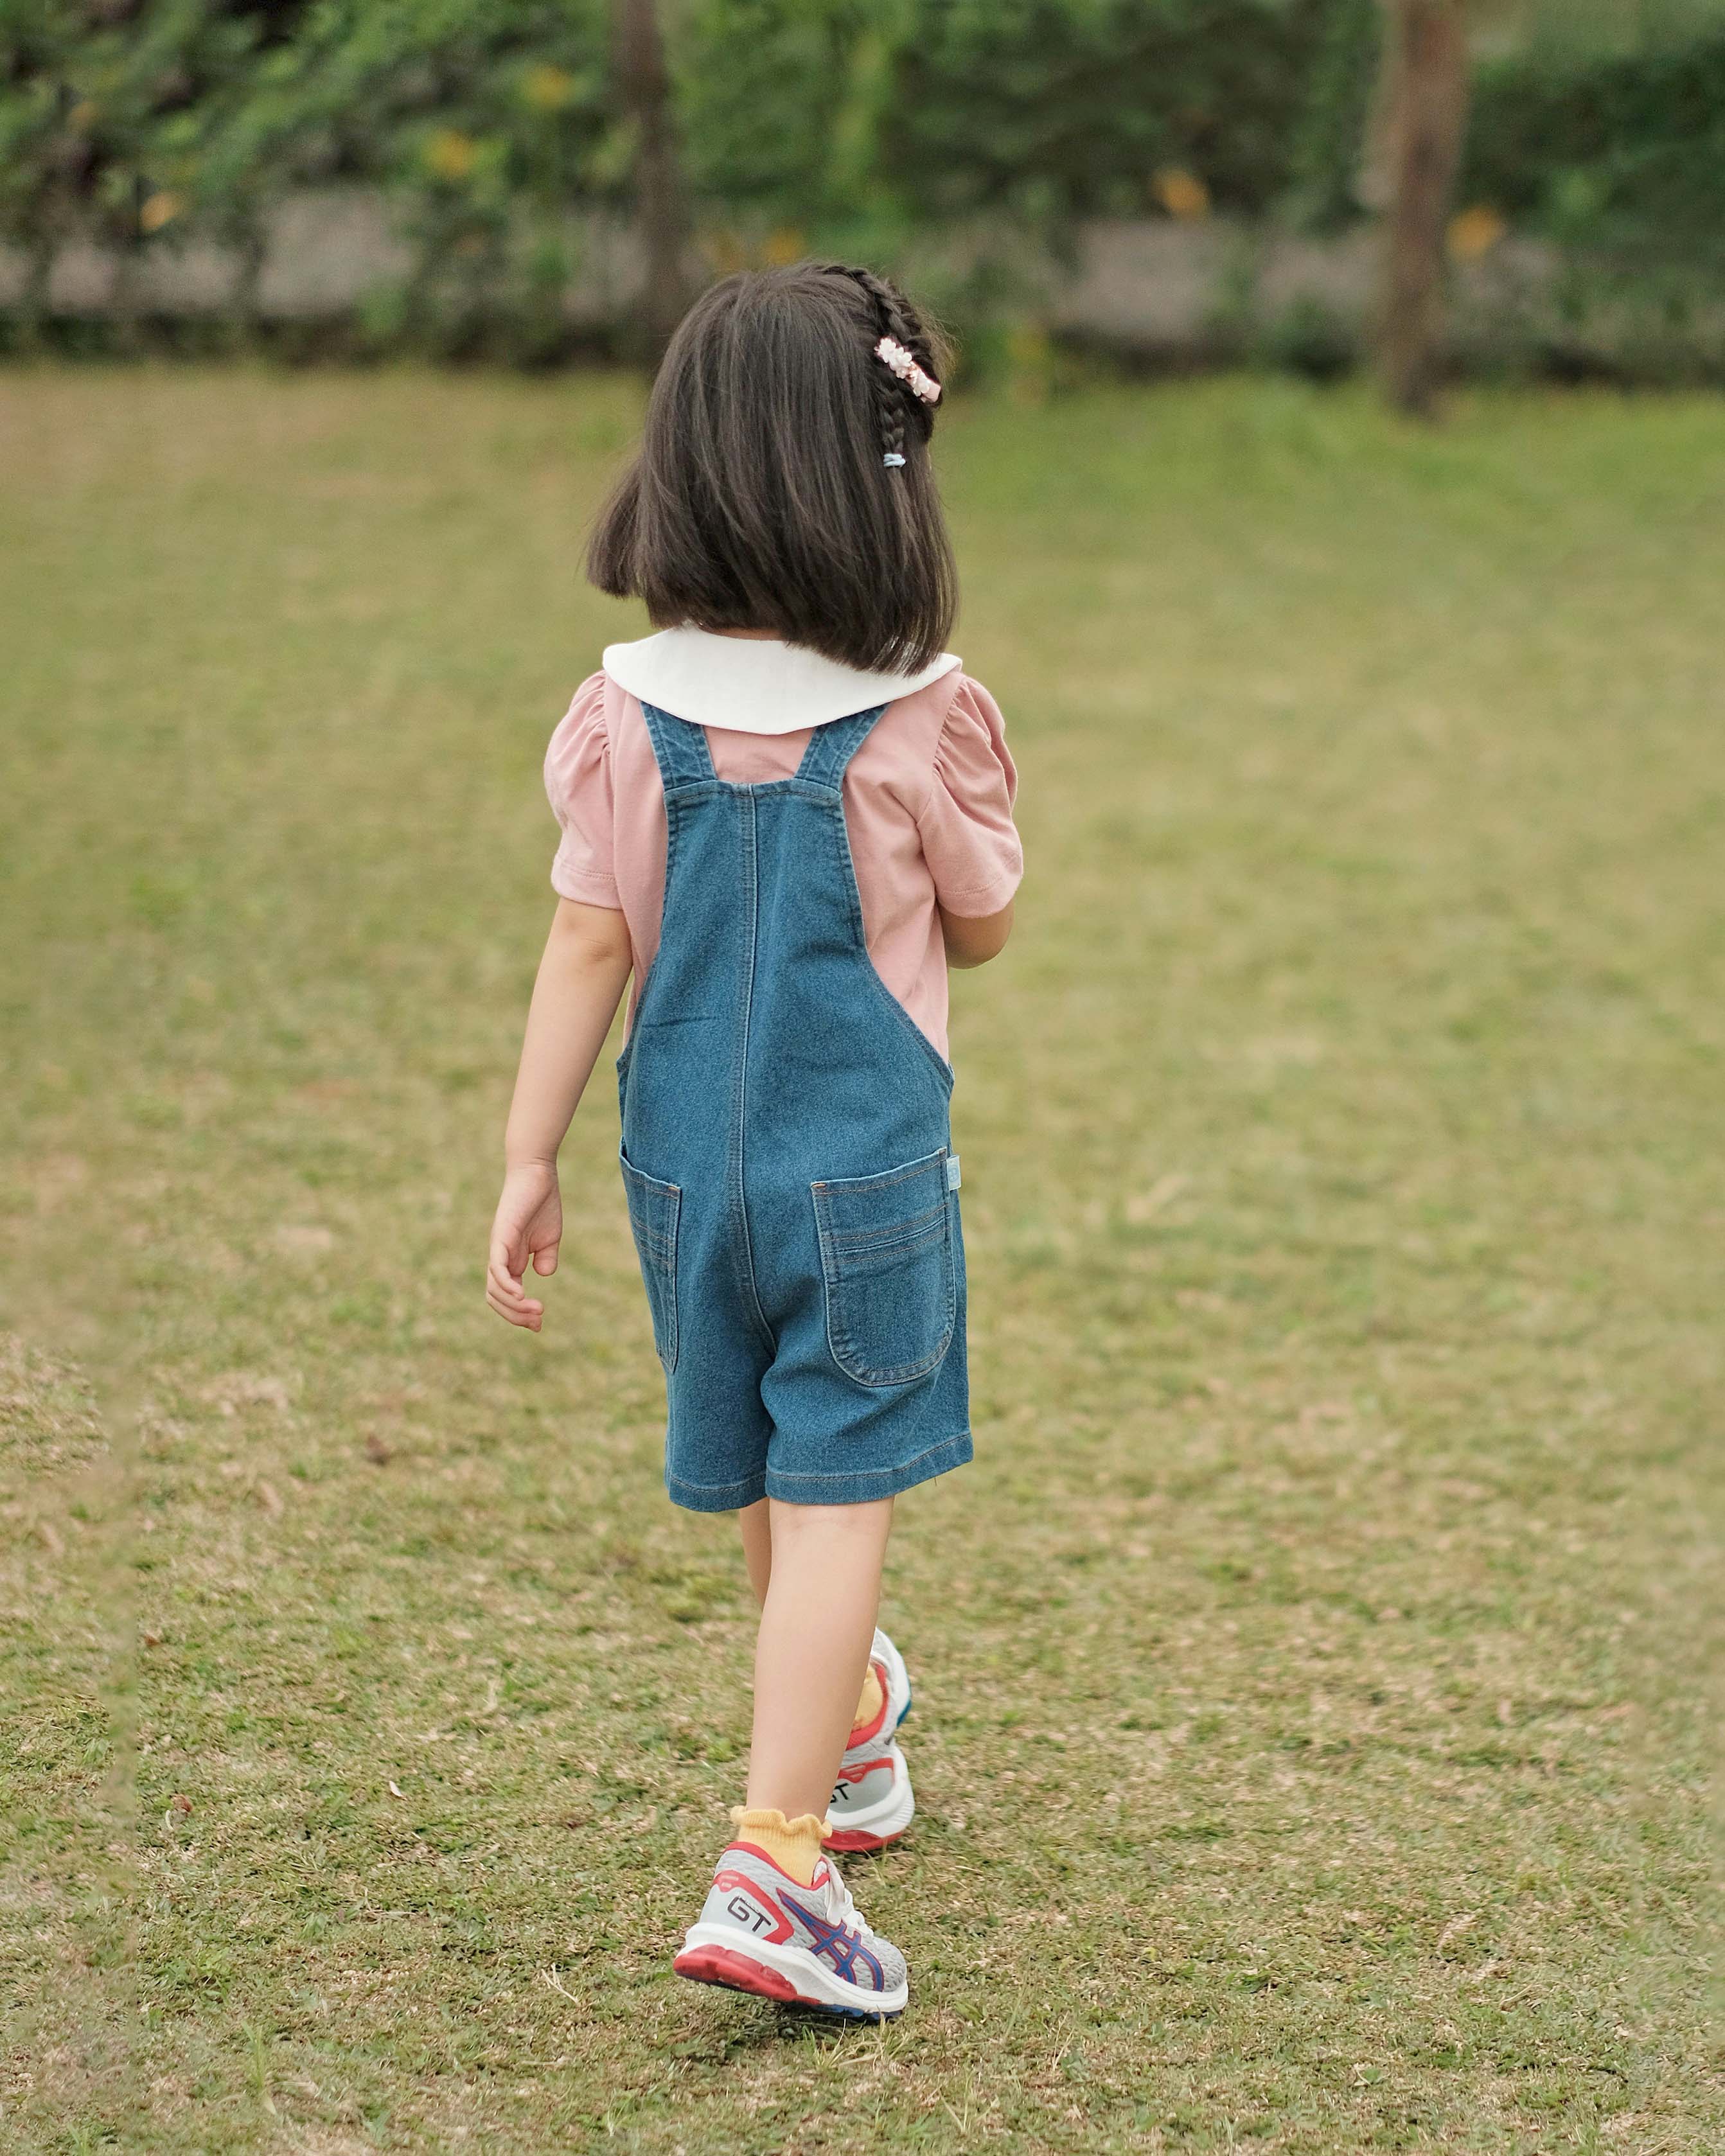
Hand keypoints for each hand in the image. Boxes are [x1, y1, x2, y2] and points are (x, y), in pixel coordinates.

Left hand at [487, 1162, 562, 1331]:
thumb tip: (542, 1275)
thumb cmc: (542, 1203)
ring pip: (493, 1289)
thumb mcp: (549, 1239)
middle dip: (516, 1317)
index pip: (506, 1296)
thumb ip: (546, 1259)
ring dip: (513, 1307)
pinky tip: (520, 1295)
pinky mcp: (501, 1238)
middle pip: (495, 1298)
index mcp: (510, 1261)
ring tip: (536, 1310)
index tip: (538, 1325)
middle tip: (538, 1322)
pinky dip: (506, 1286)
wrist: (537, 1174)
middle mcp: (500, 1258)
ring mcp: (498, 1249)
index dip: (519, 1315)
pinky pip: (497, 1269)